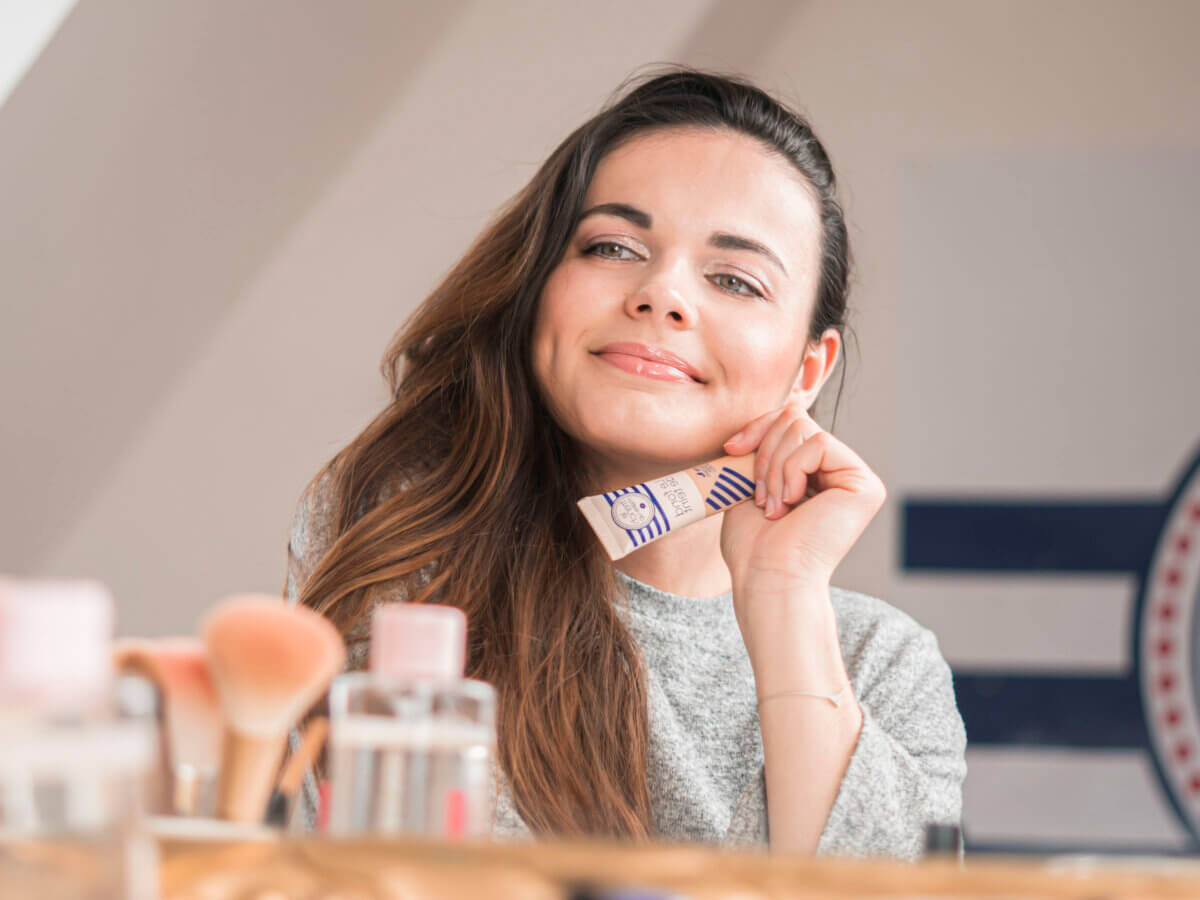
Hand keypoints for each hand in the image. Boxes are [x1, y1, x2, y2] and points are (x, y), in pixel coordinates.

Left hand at [718, 399, 886, 590]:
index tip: (731, 450)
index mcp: (814, 471)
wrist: (766, 577)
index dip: (757, 427)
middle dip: (765, 450)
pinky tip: (791, 504)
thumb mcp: (752, 481)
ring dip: (774, 467)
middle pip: (796, 418)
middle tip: (757, 494)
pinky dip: (792, 470)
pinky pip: (820, 444)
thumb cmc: (754, 544)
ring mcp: (855, 478)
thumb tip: (780, 406)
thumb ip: (768, 446)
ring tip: (772, 506)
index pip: (788, 421)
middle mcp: (839, 472)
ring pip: (804, 428)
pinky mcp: (865, 485)